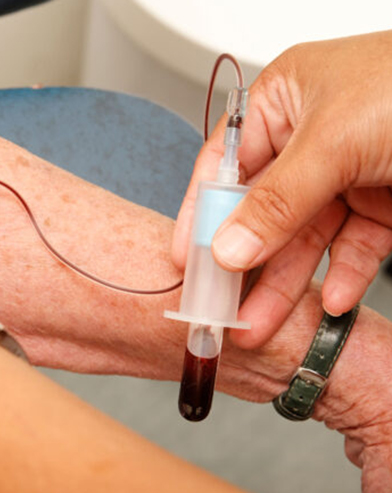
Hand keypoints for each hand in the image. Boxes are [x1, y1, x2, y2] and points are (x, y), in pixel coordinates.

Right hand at [172, 31, 391, 348]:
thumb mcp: (334, 140)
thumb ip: (276, 200)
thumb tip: (228, 247)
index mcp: (282, 103)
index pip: (224, 165)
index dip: (202, 214)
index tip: (186, 259)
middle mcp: (309, 139)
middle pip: (261, 212)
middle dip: (245, 264)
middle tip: (223, 305)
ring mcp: (347, 174)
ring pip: (303, 239)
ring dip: (286, 284)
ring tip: (262, 324)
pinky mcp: (382, 204)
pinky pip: (353, 248)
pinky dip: (343, 277)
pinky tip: (329, 303)